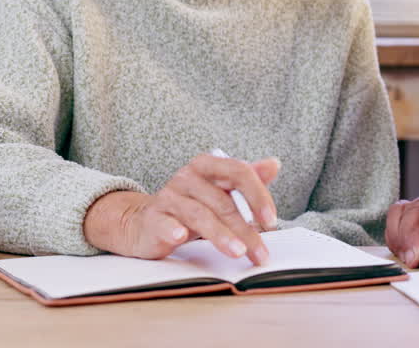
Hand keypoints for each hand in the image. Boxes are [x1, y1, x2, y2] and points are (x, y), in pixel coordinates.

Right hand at [83, 154, 280, 263]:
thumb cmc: (190, 205)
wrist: (144, 221)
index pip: (239, 172)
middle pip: (223, 202)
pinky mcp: (153, 219)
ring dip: (221, 235)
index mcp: (208, 166)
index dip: (258, 196)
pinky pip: (164, 223)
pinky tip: (182, 237)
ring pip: (200, 215)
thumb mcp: (219, 189)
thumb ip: (247, 178)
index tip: (272, 220)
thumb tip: (275, 164)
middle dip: (246, 230)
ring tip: (238, 252)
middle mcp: (187, 177)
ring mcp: (169, 197)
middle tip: (260, 253)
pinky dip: (173, 229)